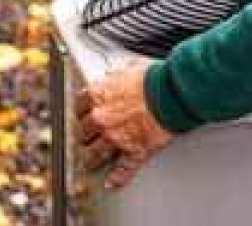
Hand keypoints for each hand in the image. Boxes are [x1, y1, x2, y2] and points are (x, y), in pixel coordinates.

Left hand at [76, 59, 172, 189]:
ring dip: (91, 159)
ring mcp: (115, 138)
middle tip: (86, 138)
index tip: (83, 115)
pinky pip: (122, 169)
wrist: (173, 92)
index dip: (82, 112)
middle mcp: (101, 118)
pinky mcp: (133, 151)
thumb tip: (117, 74)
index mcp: (98, 95)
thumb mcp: (131, 69)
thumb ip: (118, 75)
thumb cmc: (156, 78)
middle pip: (83, 132)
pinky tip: (112, 183)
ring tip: (90, 163)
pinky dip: (117, 178)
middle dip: (85, 136)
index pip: (79, 107)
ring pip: (94, 154)